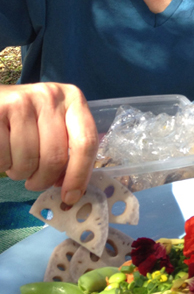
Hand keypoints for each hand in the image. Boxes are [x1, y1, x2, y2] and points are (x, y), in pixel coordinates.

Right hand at [0, 82, 98, 203]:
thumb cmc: (28, 119)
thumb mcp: (54, 123)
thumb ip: (68, 148)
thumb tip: (74, 190)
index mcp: (73, 99)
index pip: (86, 142)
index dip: (79, 175)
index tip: (70, 197)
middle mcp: (51, 96)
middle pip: (55, 158)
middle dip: (43, 180)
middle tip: (34, 181)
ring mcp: (22, 102)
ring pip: (28, 161)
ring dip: (20, 173)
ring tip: (16, 161)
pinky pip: (4, 158)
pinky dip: (3, 165)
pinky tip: (4, 152)